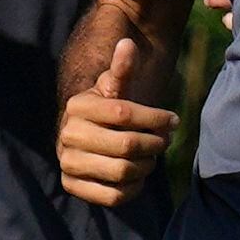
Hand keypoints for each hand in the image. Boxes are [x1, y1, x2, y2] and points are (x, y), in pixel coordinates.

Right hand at [58, 38, 178, 205]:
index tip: (173, 120)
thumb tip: (127, 44)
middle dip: (155, 144)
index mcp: (77, 106)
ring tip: (151, 157)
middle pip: (127, 145)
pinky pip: (114, 195)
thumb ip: (122, 70)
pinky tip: (137, 176)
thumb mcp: (115, 89)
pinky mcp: (72, 186)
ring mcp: (68, 162)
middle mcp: (67, 134)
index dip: (155, 117)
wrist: (84, 139)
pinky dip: (134, 188)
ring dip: (147, 166)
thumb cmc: (107, 111)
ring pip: (123, 171)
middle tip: (164, 142)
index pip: (124, 113)